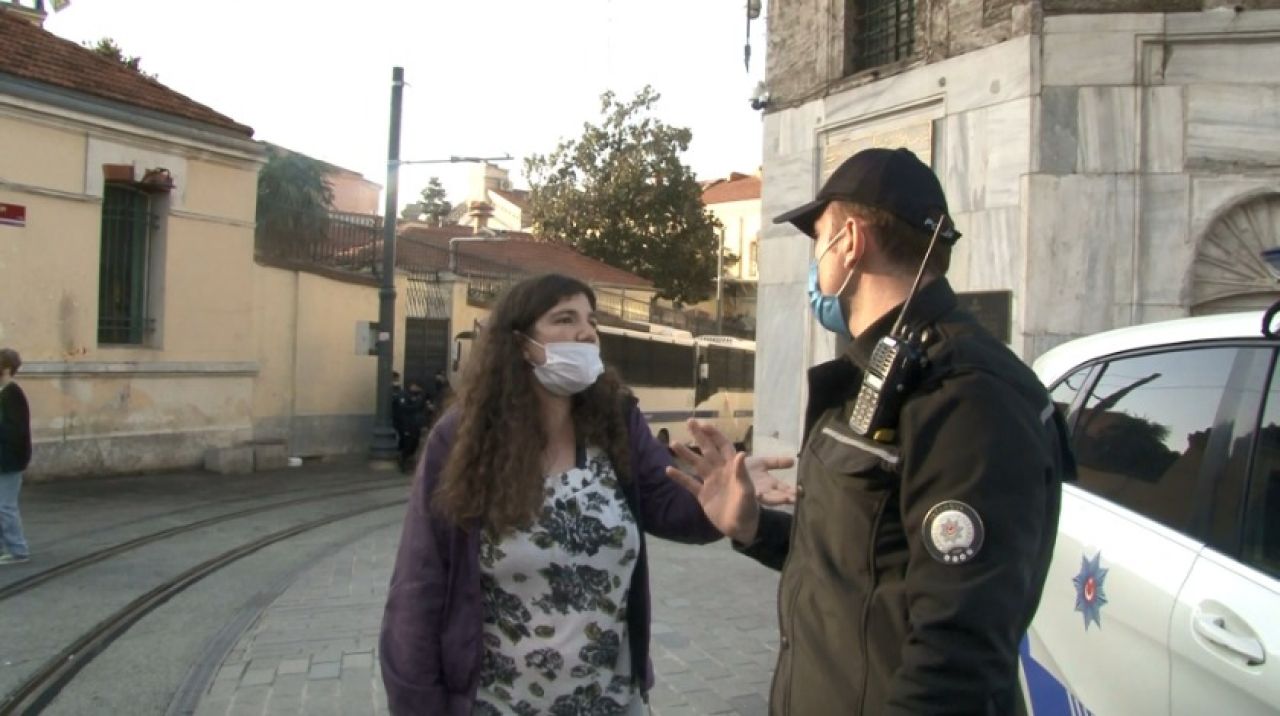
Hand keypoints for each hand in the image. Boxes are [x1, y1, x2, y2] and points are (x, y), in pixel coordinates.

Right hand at [664, 420, 794, 542]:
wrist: (741, 528)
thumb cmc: (748, 508)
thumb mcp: (747, 491)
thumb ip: (742, 473)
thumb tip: (740, 453)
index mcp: (732, 468)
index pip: (723, 446)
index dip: (715, 434)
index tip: (704, 424)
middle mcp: (720, 471)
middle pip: (707, 449)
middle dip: (699, 436)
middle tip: (689, 421)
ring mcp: (710, 482)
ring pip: (696, 464)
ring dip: (685, 453)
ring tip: (673, 442)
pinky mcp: (702, 495)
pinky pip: (689, 484)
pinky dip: (679, 477)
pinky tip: (668, 469)